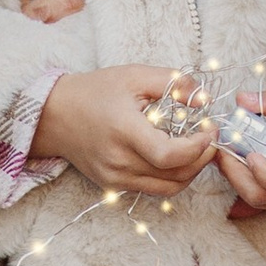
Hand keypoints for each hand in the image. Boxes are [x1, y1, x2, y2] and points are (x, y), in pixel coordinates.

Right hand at [33, 63, 216, 192]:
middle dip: (202, 159)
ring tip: (198, 150)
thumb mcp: (134, 75)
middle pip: (175, 175)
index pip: (170, 155)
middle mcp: (119, 161)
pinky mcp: (113, 186)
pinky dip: (172, 177)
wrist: (54, 115)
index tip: (210, 130)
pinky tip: (176, 158)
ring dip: (191, 171)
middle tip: (211, 138)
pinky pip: (153, 189)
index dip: (198, 147)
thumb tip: (204, 98)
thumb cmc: (94, 91)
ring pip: (168, 188)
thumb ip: (173, 83)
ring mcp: (115, 178)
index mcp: (124, 131)